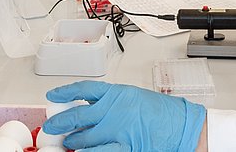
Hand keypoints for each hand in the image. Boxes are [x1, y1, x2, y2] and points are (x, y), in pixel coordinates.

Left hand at [42, 81, 205, 151]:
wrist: (182, 126)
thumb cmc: (162, 112)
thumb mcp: (133, 97)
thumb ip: (111, 101)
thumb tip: (89, 107)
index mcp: (116, 93)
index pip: (83, 89)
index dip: (65, 92)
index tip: (53, 96)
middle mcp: (113, 110)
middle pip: (78, 115)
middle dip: (61, 123)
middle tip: (53, 127)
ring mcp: (118, 130)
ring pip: (85, 137)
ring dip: (75, 142)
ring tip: (70, 144)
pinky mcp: (125, 146)